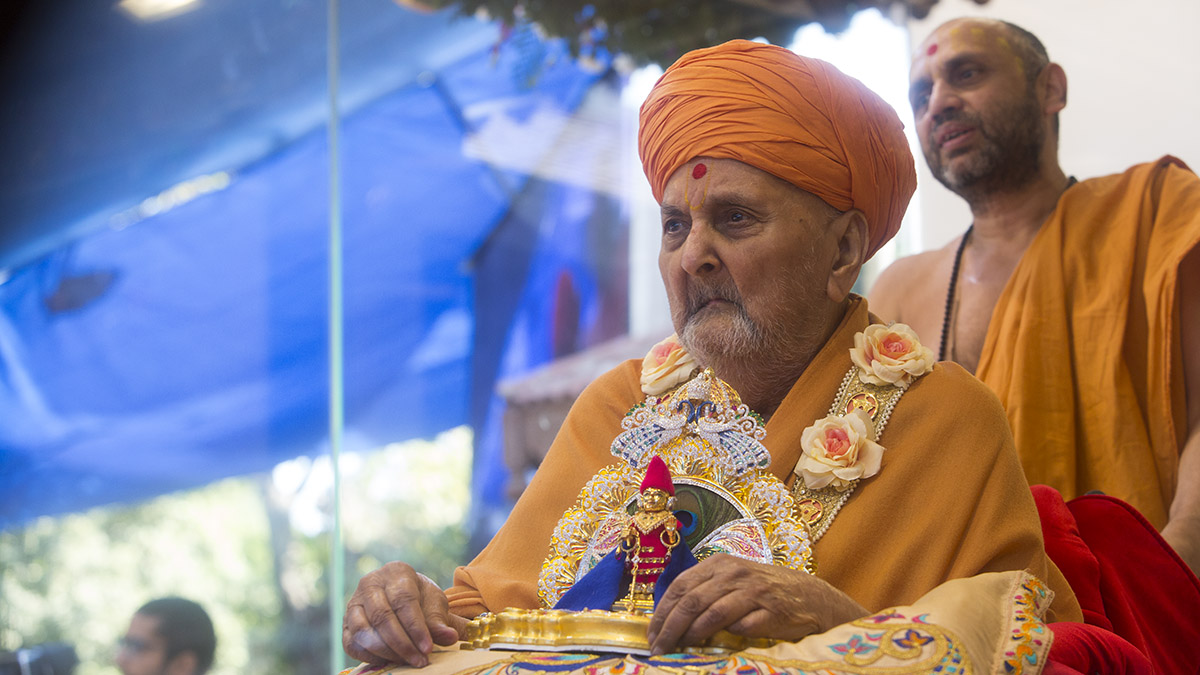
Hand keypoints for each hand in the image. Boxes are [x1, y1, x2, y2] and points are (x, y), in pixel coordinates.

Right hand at [342, 561, 468, 667]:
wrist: (406, 604)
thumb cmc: (421, 601)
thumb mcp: (435, 606)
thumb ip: (440, 622)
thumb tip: (450, 637)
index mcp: (396, 572)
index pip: (404, 600)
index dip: (416, 627)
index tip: (428, 648)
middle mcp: (370, 583)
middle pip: (382, 616)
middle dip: (402, 643)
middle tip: (419, 660)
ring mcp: (354, 602)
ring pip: (364, 630)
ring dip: (387, 651)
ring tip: (407, 662)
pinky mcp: (345, 623)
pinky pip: (352, 643)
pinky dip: (370, 656)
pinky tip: (390, 661)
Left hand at [646, 554, 866, 654]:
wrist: (811, 596)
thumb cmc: (764, 590)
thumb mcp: (732, 581)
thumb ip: (705, 592)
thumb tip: (670, 618)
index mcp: (720, 564)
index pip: (680, 586)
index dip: (661, 612)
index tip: (651, 634)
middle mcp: (735, 574)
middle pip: (691, 601)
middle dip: (670, 628)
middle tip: (659, 649)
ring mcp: (754, 592)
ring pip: (712, 614)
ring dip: (691, 635)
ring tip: (679, 650)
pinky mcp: (772, 612)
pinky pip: (742, 626)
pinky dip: (726, 637)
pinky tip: (716, 648)